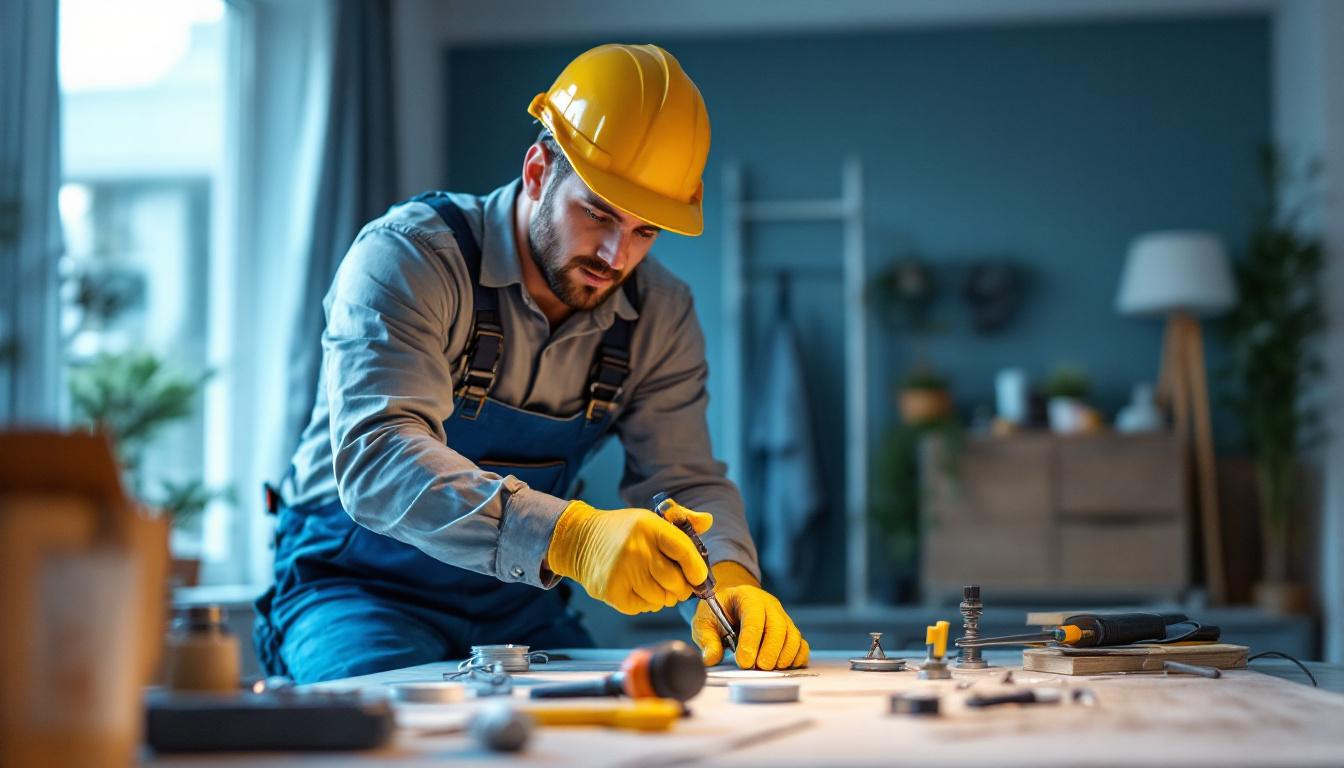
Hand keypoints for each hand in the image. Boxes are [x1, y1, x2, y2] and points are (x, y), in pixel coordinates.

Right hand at [546, 500, 711, 614]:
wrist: (580, 539)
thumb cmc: (623, 530)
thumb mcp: (651, 518)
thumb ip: (682, 520)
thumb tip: (708, 521)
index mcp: (648, 527)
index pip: (684, 551)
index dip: (697, 568)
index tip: (699, 576)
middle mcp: (635, 549)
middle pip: (675, 582)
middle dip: (682, 587)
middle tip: (679, 584)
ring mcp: (621, 572)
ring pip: (661, 598)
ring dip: (665, 596)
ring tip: (657, 584)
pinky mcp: (611, 592)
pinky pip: (644, 607)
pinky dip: (647, 602)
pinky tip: (640, 589)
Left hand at [692, 562, 808, 669]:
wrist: (731, 605)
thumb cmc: (718, 613)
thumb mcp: (705, 622)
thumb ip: (707, 640)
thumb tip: (712, 658)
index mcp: (746, 597)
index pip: (754, 616)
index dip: (751, 639)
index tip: (744, 661)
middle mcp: (768, 605)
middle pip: (778, 626)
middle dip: (770, 650)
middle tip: (759, 668)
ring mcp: (782, 617)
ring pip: (792, 635)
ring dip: (783, 656)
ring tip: (769, 669)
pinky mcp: (789, 631)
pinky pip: (800, 644)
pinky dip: (796, 657)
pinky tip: (783, 666)